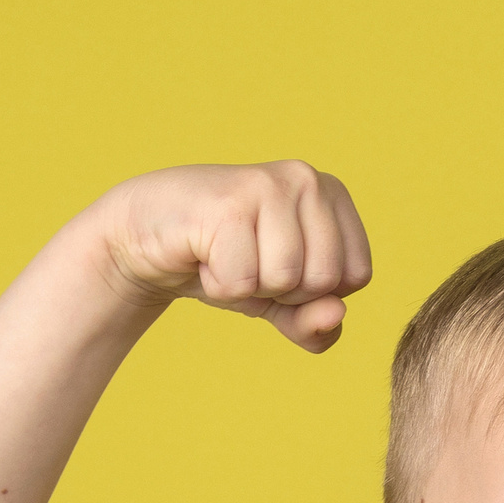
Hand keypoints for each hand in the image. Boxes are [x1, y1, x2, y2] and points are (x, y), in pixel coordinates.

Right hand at [96, 160, 372, 351]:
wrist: (147, 239)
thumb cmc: (224, 264)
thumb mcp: (281, 304)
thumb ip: (317, 322)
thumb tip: (338, 314)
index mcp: (334, 196)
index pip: (356, 278)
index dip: (313, 292)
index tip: (275, 265)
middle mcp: (308, 179)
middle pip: (324, 281)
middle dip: (281, 291)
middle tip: (246, 260)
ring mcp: (269, 185)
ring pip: (286, 280)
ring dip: (247, 287)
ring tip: (224, 255)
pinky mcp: (230, 203)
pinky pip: (243, 282)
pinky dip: (218, 284)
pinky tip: (202, 254)